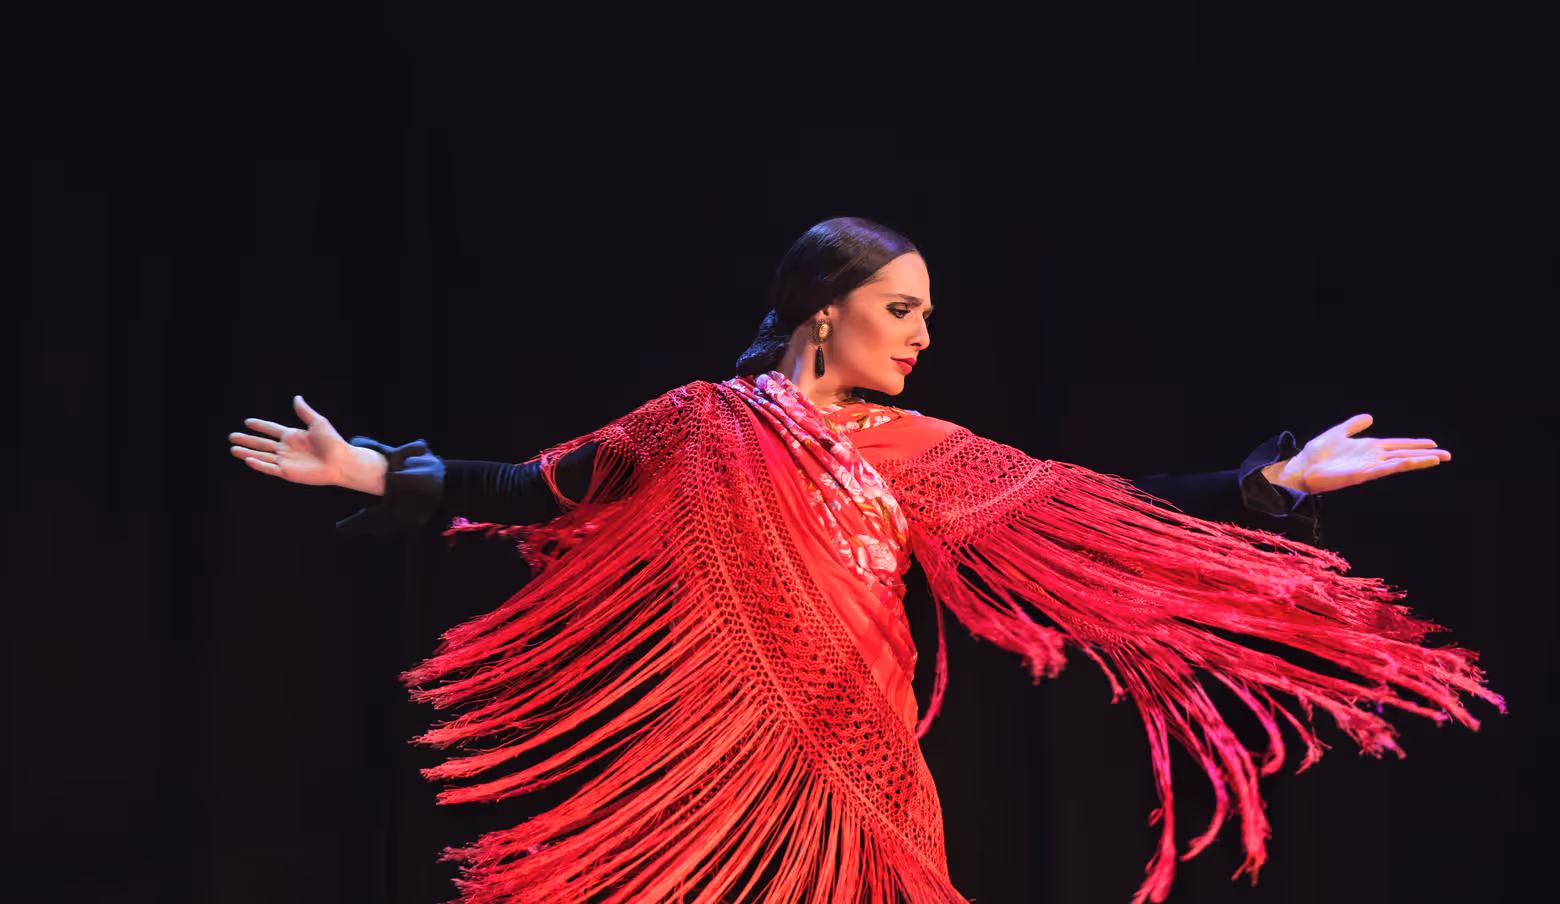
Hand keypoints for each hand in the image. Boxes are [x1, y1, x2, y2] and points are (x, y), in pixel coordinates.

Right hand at [229, 395, 364, 487]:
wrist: (341, 461)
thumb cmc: (333, 442)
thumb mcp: (317, 422)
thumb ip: (304, 411)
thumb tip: (297, 397)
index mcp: (293, 436)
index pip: (271, 429)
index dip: (260, 426)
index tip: (247, 422)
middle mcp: (287, 448)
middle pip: (262, 443)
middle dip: (247, 440)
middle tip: (232, 436)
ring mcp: (286, 461)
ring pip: (261, 456)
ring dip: (247, 453)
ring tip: (233, 449)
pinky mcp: (288, 473)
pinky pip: (269, 468)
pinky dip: (258, 464)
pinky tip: (247, 459)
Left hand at [1273, 414, 1450, 493]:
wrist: (1301, 467)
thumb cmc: (1316, 454)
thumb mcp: (1338, 433)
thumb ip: (1354, 425)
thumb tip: (1370, 417)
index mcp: (1369, 448)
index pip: (1397, 445)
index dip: (1414, 444)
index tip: (1433, 443)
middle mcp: (1372, 458)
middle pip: (1404, 455)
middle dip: (1425, 454)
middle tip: (1447, 455)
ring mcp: (1369, 467)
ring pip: (1400, 463)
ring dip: (1419, 461)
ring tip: (1438, 458)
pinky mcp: (1362, 474)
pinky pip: (1385, 469)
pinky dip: (1400, 466)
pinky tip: (1414, 463)